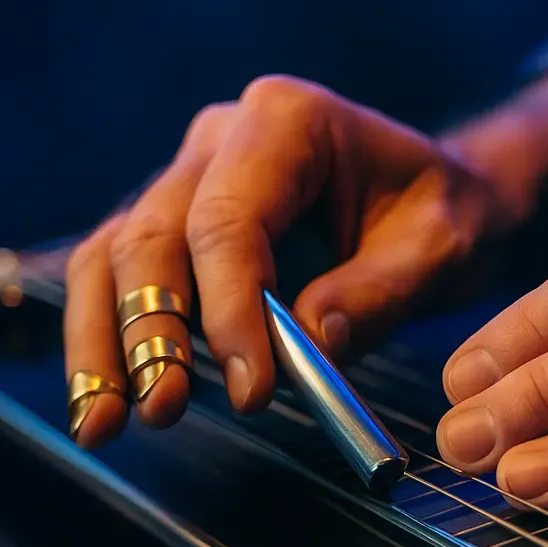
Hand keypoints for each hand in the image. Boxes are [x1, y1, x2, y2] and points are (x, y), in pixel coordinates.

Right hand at [64, 76, 506, 446]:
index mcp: (287, 122)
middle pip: (153, 235)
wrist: (436, 202)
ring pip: (115, 257)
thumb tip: (307, 343)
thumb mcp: (440, 251)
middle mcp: (220, 141)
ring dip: (106, 344)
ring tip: (104, 424)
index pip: (230, 218)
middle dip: (153, 330)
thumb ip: (378, 293)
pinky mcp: (179, 231)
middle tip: (166, 409)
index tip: (251, 389)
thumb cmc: (443, 217)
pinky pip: (121, 280)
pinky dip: (110, 342)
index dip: (230, 308)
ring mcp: (189, 182)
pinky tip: (105, 402)